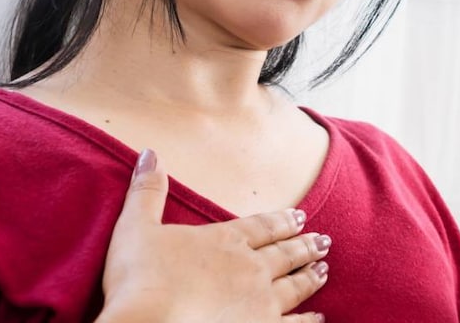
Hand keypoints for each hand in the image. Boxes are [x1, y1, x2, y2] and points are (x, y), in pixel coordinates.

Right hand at [97, 150, 329, 322]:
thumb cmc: (138, 280)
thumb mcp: (135, 227)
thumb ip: (147, 191)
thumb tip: (150, 153)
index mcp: (224, 240)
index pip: (262, 226)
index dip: (282, 221)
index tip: (301, 217)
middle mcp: (250, 268)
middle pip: (284, 254)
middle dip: (305, 246)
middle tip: (324, 241)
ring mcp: (260, 302)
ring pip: (294, 285)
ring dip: (310, 276)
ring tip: (325, 269)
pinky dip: (308, 321)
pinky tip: (319, 318)